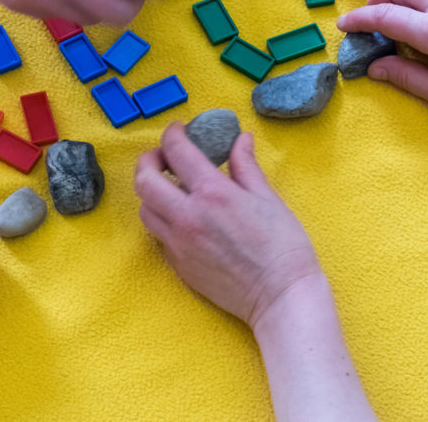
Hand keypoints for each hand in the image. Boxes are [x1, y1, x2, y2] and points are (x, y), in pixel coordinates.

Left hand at [134, 124, 319, 329]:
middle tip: (162, 157)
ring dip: (151, 192)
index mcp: (213, 193)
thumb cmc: (283, 247)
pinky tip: (182, 217)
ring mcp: (178, 243)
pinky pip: (158, 235)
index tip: (178, 130)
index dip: (172, 134)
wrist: (280, 297)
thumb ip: (246, 166)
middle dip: (147, 160)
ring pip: (145, 209)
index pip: (176, 151)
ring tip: (170, 188)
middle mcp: (187, 216)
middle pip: (144, 179)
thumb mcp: (268, 198)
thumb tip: (241, 139)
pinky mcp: (178, 265)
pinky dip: (162, 219)